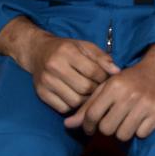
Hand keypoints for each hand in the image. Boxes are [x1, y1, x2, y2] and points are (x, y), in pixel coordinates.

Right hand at [0, 17, 118, 113]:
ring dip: (86, 101)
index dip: (103, 77)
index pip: (92, 71)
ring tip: (89, 94)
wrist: (38, 52)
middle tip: (99, 88)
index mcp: (67, 52)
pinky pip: (63, 108)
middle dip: (96, 90)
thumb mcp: (85, 46)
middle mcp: (54, 67)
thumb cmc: (66, 49)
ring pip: (74, 101)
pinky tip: (76, 97)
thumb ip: (102, 57)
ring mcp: (46, 82)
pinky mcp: (41, 94)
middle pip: (84, 88)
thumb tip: (117, 72)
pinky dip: (73, 106)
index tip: (106, 78)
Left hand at [63, 44, 154, 139]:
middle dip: (107, 128)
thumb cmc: (128, 81)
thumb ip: (87, 107)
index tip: (91, 127)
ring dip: (123, 131)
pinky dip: (139, 130)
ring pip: (123, 135)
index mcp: (114, 86)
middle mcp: (129, 95)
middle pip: (107, 129)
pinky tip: (140, 120)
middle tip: (112, 121)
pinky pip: (141, 134)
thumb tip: (67, 125)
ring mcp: (145, 104)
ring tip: (126, 121)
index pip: (92, 115)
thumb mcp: (106, 87)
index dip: (88, 125)